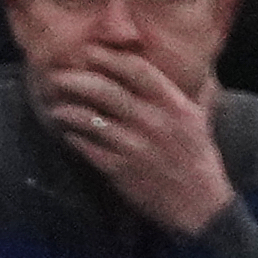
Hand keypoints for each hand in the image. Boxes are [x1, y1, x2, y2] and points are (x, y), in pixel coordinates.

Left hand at [34, 48, 234, 236]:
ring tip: (54, 105)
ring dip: (68, 110)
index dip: (110, 58)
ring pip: (92, 119)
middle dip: (78, 79)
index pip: (138, 70)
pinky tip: (65, 131)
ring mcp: (135, 146)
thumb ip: (198, 91)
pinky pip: (89, 148)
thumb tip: (203, 67)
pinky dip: (74, 137)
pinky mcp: (121, 170)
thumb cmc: (199, 160)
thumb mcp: (202, 120)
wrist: (198, 205)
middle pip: (108, 90)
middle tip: (58, 75)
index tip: (89, 52)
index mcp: (174, 104)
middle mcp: (154, 121)